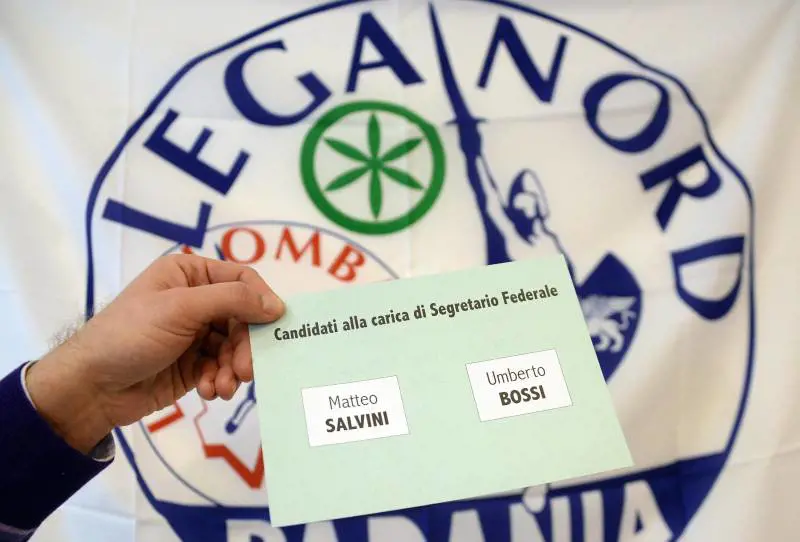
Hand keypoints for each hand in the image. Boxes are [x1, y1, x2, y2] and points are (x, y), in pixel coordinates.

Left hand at [26, 254, 284, 453]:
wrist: (91, 388)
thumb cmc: (130, 334)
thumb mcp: (180, 308)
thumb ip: (231, 300)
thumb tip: (277, 305)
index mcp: (189, 275)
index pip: (241, 279)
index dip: (261, 300)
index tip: (276, 325)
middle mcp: (196, 300)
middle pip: (243, 318)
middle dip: (246, 345)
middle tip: (246, 370)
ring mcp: (195, 334)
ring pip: (236, 347)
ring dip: (234, 368)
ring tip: (225, 387)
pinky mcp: (194, 365)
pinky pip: (223, 368)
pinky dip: (221, 380)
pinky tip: (211, 391)